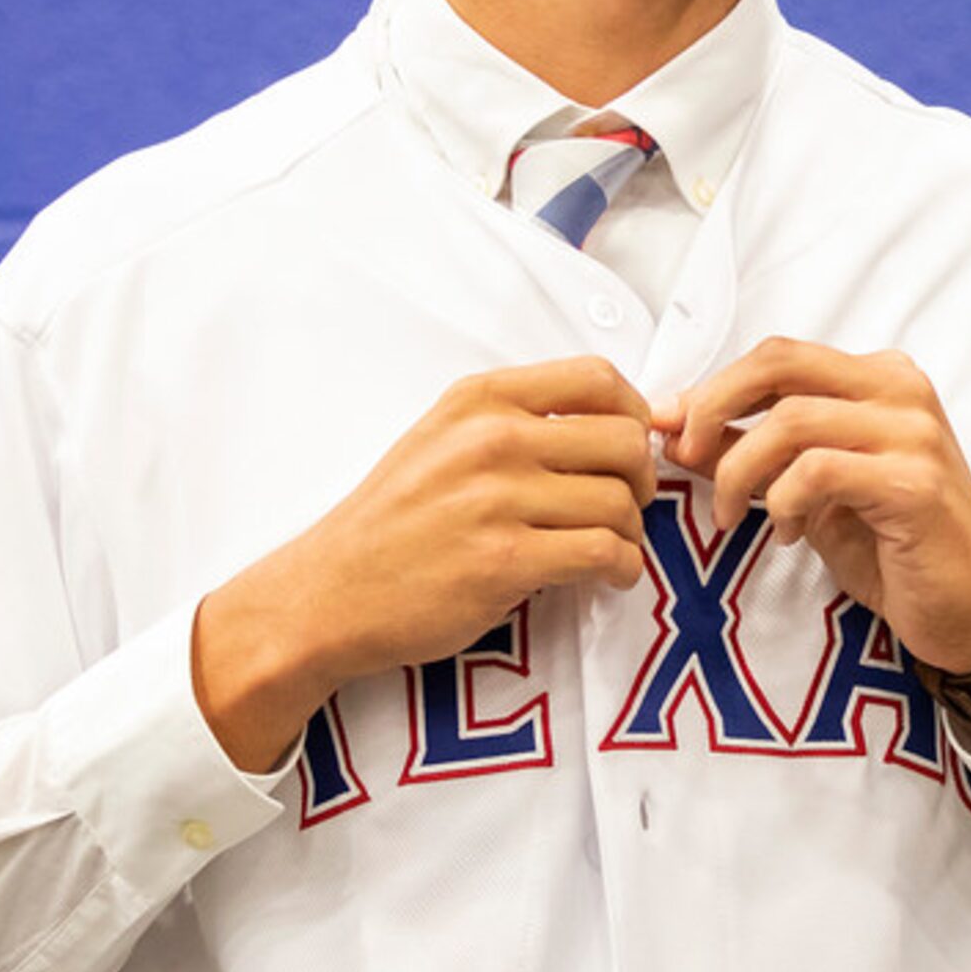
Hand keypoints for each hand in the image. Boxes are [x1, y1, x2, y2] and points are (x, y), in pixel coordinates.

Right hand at [193, 357, 654, 769]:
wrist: (329, 594)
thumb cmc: (394, 520)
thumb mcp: (443, 438)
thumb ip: (515, 419)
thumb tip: (610, 421)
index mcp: (479, 399)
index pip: (597, 377)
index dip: (635, 413)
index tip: (631, 447)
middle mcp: (491, 439)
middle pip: (624, 441)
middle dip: (641, 478)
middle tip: (628, 505)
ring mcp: (497, 500)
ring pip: (620, 503)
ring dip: (630, 532)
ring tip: (611, 547)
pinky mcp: (504, 562)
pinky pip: (604, 553)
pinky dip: (623, 568)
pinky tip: (608, 575)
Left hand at [658, 339, 970, 676]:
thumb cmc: (895, 549)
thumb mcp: (812, 491)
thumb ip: (757, 451)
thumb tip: (678, 427)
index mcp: (880, 379)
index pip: (780, 356)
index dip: (714, 388)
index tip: (672, 428)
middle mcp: (901, 391)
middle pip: (779, 363)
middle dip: (713, 407)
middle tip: (685, 457)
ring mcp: (913, 433)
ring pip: (790, 420)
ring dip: (740, 471)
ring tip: (734, 515)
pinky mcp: (914, 483)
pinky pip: (817, 471)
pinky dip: (782, 502)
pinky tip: (786, 532)